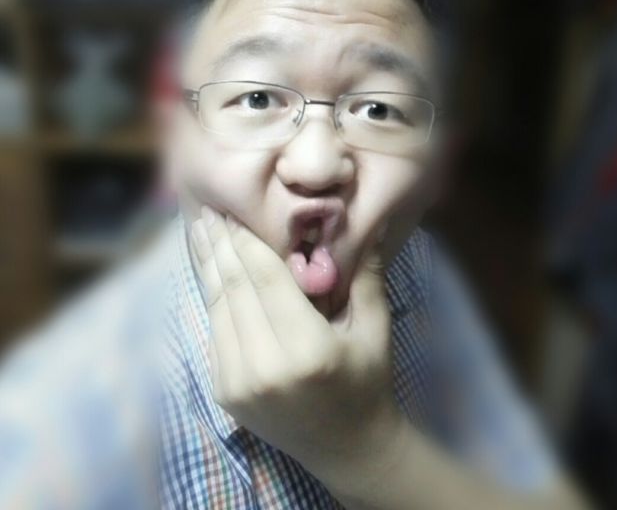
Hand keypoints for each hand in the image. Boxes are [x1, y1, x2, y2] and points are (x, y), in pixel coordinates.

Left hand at [190, 206, 405, 490]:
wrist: (346, 448)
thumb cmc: (367, 382)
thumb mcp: (375, 327)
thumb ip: (367, 274)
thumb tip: (373, 221)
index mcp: (307, 349)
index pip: (265, 278)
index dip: (245, 239)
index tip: (231, 210)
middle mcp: (264, 366)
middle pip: (234, 288)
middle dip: (218, 244)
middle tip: (207, 210)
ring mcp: (237, 382)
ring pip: (217, 307)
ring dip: (208, 266)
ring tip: (200, 231)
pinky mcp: (223, 392)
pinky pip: (215, 331)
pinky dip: (212, 297)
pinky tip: (210, 271)